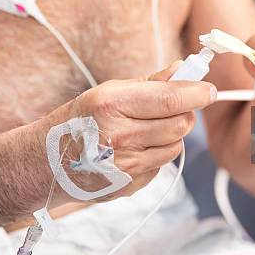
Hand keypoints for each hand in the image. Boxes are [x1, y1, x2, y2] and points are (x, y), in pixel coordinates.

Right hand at [60, 62, 216, 201]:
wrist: (46, 163)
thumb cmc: (78, 121)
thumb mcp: (107, 92)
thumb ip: (150, 82)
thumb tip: (183, 69)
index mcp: (112, 104)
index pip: (171, 99)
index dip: (197, 93)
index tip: (209, 90)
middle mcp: (119, 136)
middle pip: (180, 125)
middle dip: (185, 113)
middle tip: (175, 107)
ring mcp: (124, 165)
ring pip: (175, 146)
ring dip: (170, 135)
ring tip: (146, 129)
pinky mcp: (129, 185)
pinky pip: (161, 165)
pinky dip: (156, 154)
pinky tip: (134, 149)